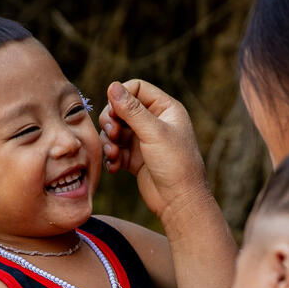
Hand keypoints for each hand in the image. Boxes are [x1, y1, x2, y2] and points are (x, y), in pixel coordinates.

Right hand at [99, 79, 210, 220]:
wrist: (179, 201)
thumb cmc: (175, 164)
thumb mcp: (153, 133)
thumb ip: (131, 110)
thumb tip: (112, 85)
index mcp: (165, 109)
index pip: (136, 88)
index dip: (120, 97)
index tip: (112, 112)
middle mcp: (154, 121)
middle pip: (121, 109)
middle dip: (111, 121)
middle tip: (112, 133)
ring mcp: (143, 140)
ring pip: (115, 130)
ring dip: (109, 141)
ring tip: (113, 155)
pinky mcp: (135, 158)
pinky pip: (115, 149)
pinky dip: (111, 156)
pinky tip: (115, 167)